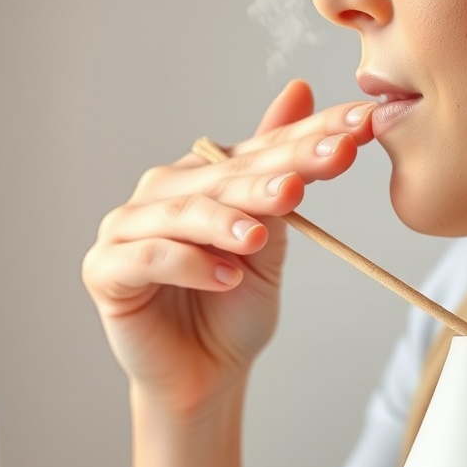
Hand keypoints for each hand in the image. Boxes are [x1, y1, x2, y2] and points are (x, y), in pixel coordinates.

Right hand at [82, 80, 373, 418]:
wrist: (204, 378)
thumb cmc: (232, 314)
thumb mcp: (268, 242)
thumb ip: (277, 176)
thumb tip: (297, 87)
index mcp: (201, 181)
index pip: (256, 151)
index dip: (308, 138)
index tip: (360, 129)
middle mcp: (160, 196)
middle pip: (219, 176)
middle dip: (272, 172)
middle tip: (317, 172)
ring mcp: (126, 230)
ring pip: (180, 212)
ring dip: (223, 220)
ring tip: (259, 241)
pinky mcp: (105, 271)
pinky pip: (147, 257)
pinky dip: (187, 264)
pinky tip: (225, 278)